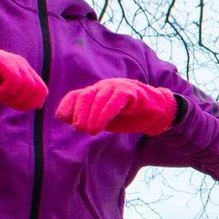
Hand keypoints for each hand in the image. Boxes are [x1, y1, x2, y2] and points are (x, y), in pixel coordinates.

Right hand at [0, 24, 45, 109]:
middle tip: (6, 102)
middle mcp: (22, 65)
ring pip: (29, 87)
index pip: (42, 91)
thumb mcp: (1, 86)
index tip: (12, 104)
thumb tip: (38, 105)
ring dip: (13, 98)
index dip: (30, 104)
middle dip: (24, 103)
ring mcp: (12, 62)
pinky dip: (7, 92)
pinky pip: (15, 80)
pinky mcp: (1, 61)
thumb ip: (20, 93)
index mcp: (24, 71)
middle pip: (40, 91)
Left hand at [55, 76, 177, 134]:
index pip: (75, 96)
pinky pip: (116, 100)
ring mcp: (117, 87)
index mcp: (94, 93)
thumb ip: (86, 118)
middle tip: (80, 129)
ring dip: (93, 116)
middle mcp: (103, 87)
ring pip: (100, 98)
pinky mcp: (130, 92)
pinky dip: (107, 112)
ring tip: (91, 131)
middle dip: (80, 113)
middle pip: (86, 96)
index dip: (67, 106)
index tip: (64, 119)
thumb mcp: (102, 119)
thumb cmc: (125, 115)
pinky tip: (103, 124)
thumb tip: (64, 117)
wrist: (154, 111)